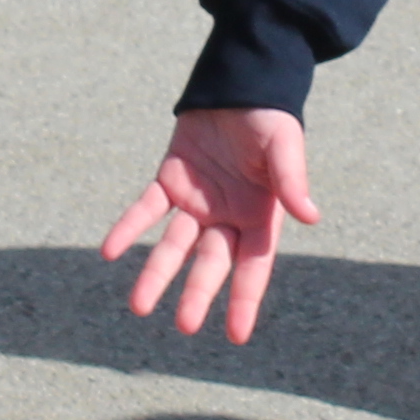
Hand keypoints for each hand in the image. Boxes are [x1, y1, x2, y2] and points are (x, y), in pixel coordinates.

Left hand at [98, 107, 314, 342]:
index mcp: (261, 215)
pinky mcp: (170, 180)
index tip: (236, 336)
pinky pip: (146, 208)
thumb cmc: (270, 117)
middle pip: (210, 262)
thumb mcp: (284, 147)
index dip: (245, 300)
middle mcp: (228, 216)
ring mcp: (197, 201)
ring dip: (155, 273)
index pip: (253, 266)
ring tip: (138, 306)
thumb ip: (291, 181)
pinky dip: (128, 228)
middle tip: (184, 327)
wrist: (240, 83)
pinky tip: (108, 251)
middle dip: (197, 294)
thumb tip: (310, 216)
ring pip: (173, 244)